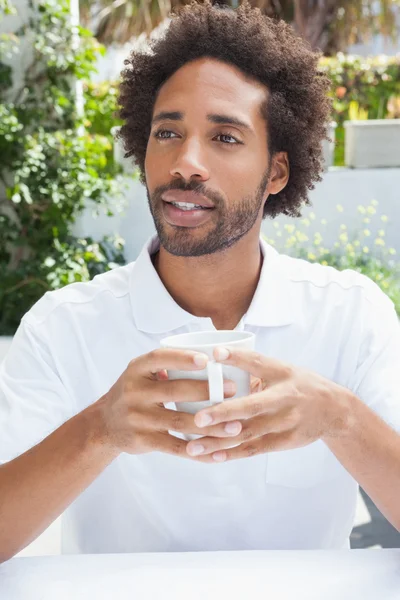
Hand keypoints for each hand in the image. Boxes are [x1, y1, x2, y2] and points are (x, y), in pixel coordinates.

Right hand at [93, 349, 239, 458]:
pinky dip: (198, 452)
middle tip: (234, 389)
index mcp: (136, 369)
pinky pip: (175, 447)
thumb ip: (167, 363)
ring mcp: (137, 418)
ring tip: (235, 425)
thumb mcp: (141, 372)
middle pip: (175, 391)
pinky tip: (217, 453)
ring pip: (180, 422)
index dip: (182, 358)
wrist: (105, 424)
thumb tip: (212, 354)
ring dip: (211, 425)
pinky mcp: (143, 441)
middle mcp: (134, 392)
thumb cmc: (135, 392)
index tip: (206, 359)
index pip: (159, 358)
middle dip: (207, 391)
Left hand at [186, 347, 350, 462]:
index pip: (259, 363)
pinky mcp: (285, 442)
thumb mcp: (282, 369)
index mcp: (283, 374)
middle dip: (224, 413)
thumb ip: (253, 365)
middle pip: (252, 406)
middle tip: (198, 418)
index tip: (216, 353)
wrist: (335, 411)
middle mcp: (285, 398)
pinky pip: (254, 449)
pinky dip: (233, 454)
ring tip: (193, 447)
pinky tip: (212, 457)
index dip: (238, 357)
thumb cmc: (299, 385)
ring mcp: (286, 423)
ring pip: (248, 433)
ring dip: (220, 442)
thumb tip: (215, 354)